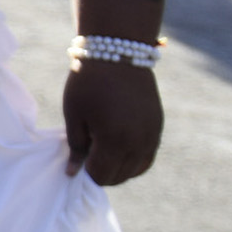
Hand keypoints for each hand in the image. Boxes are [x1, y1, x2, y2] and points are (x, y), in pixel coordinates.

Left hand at [62, 59, 161, 183]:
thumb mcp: (74, 115)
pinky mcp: (157, 127)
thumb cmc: (88, 83)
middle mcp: (138, 143)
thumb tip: (73, 173)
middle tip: (86, 157)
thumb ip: (76, 147)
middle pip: (119, 176)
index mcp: (115, 140)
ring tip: (101, 152)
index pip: (101, 175)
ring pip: (135, 170)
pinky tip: (118, 151)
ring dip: (118, 169)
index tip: (76, 163)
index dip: (86, 174)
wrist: (118, 54)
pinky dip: (133, 161)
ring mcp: (151, 136)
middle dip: (101, 173)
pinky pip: (147, 157)